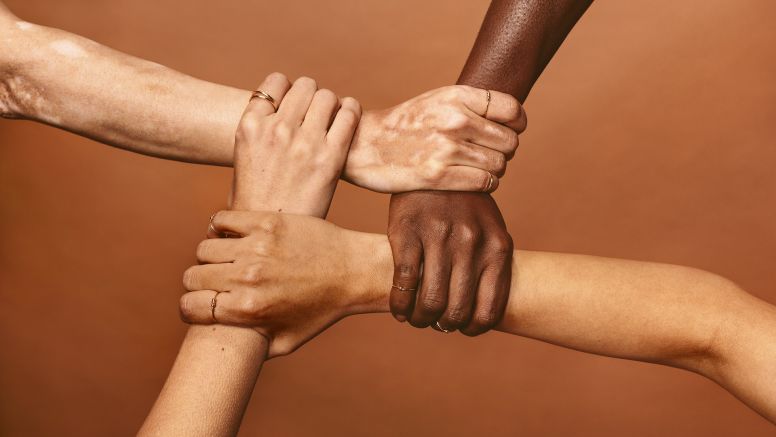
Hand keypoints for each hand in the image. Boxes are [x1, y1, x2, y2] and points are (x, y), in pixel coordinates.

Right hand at [180, 211, 377, 356]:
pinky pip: (222, 219)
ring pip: (205, 248)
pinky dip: (221, 227)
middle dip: (199, 283)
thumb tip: (221, 353)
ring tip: (226, 259)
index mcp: (249, 310)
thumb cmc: (321, 310)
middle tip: (215, 282)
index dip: (191, 307)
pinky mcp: (266, 222)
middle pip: (192, 276)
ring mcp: (257, 247)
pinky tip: (233, 236)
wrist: (353, 271)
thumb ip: (251, 351)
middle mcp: (249, 278)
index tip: (200, 304)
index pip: (189, 306)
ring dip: (212, 256)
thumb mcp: (286, 341)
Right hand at [231, 74, 360, 215]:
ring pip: (327, 96)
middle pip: (305, 85)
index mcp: (250, 125)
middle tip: (316, 115)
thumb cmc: (257, 201)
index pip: (276, 82)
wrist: (270, 236)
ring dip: (332, 104)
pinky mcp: (330, 157)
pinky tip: (348, 119)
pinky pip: (349, 115)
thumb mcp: (245, 156)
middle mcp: (276, 128)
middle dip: (312, 97)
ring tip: (332, 120)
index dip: (288, 91)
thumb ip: (261, 130)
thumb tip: (278, 110)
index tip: (294, 105)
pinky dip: (351, 111)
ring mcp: (304, 142)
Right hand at [343, 85, 525, 192]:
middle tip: (487, 154)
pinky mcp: (437, 176)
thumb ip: (471, 104)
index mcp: (456, 96)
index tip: (508, 132)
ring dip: (493, 171)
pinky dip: (485, 185)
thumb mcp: (436, 100)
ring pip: (499, 165)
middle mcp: (455, 120)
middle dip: (503, 151)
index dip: (517, 125)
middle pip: (509, 142)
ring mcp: (446, 148)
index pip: (512, 111)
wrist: (364, 145)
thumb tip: (512, 119)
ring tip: (476, 168)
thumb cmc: (405, 125)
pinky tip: (472, 181)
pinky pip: (484, 183)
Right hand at [388, 191, 511, 335]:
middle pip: (456, 311)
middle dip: (444, 325)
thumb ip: (489, 262)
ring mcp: (439, 238)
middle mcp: (471, 244)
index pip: (488, 311)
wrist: (434, 161)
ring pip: (430, 301)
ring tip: (417, 318)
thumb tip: (481, 310)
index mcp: (497, 247)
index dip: (472, 328)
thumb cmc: (463, 203)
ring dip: (421, 320)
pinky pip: (405, 283)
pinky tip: (399, 309)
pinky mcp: (408, 233)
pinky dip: (400, 304)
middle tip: (435, 323)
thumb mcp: (489, 227)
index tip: (461, 328)